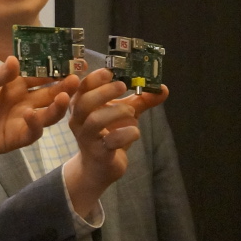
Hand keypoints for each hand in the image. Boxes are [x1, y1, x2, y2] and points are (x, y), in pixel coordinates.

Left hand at [0, 56, 77, 161]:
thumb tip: (15, 59)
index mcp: (13, 85)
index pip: (39, 76)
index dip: (53, 71)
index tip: (69, 63)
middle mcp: (22, 102)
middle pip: (48, 94)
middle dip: (63, 87)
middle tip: (76, 80)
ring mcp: (20, 120)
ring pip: (46, 114)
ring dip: (57, 106)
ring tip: (65, 97)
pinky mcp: (16, 138)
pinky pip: (32, 132)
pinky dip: (35, 124)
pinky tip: (32, 114)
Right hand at [62, 69, 166, 214]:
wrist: (98, 167)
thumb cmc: (108, 135)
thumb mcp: (124, 114)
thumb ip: (141, 101)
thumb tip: (162, 88)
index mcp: (81, 106)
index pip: (82, 88)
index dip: (94, 78)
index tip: (110, 72)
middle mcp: (79, 121)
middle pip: (84, 102)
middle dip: (104, 92)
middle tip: (122, 86)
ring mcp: (87, 138)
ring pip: (95, 121)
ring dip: (116, 112)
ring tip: (131, 111)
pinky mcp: (98, 153)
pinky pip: (110, 141)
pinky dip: (126, 134)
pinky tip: (135, 132)